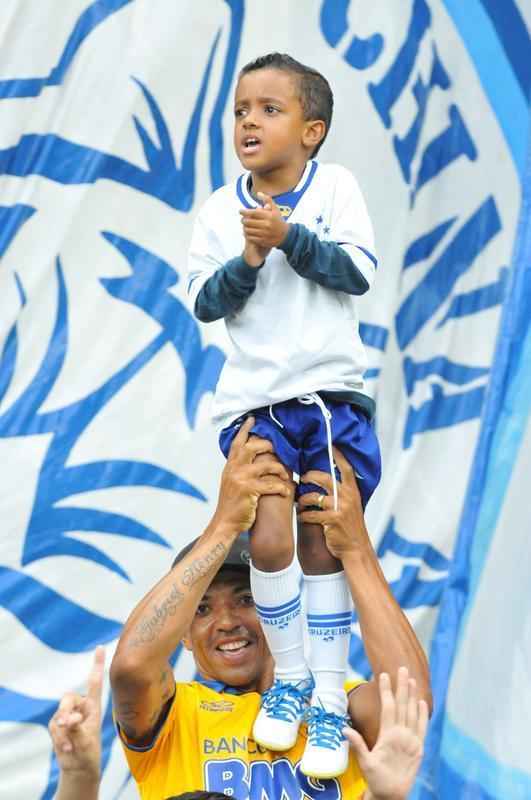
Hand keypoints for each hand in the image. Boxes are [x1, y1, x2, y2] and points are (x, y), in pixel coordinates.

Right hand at [49, 647, 104, 780]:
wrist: (79, 767)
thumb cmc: (89, 751)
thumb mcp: (86, 740)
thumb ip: (77, 728)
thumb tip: (67, 720)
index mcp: (94, 706)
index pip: (95, 681)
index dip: (97, 664)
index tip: (100, 646)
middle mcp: (81, 707)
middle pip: (68, 698)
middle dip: (66, 711)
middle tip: (68, 724)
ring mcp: (68, 715)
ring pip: (59, 713)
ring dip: (63, 729)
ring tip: (70, 744)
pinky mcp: (58, 725)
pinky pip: (54, 726)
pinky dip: (59, 738)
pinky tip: (67, 748)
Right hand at [214, 417, 290, 532]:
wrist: (225, 523)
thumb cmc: (231, 504)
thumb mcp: (231, 482)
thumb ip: (238, 468)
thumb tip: (252, 458)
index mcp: (230, 466)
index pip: (237, 443)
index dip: (245, 430)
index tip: (252, 419)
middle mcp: (234, 468)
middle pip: (254, 447)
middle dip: (270, 447)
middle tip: (280, 452)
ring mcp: (241, 478)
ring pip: (268, 465)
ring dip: (281, 470)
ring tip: (286, 477)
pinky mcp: (249, 490)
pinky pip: (271, 484)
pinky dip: (282, 488)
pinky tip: (286, 492)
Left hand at [240, 192, 288, 254]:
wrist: (285, 235)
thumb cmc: (278, 220)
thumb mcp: (275, 209)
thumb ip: (267, 200)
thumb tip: (258, 193)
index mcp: (268, 216)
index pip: (252, 213)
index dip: (244, 212)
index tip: (240, 211)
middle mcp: (266, 225)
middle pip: (248, 222)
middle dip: (243, 220)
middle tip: (243, 219)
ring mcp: (264, 234)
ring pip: (248, 230)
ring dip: (244, 227)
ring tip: (245, 225)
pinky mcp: (262, 241)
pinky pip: (250, 237)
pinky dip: (247, 234)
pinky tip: (248, 232)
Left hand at [297, 446, 367, 559]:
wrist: (356, 548)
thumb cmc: (351, 527)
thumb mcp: (352, 506)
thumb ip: (343, 493)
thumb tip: (326, 481)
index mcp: (353, 491)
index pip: (346, 469)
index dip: (338, 456)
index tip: (331, 445)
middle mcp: (347, 497)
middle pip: (324, 478)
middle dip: (309, 476)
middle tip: (302, 479)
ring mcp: (340, 508)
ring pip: (313, 496)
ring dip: (303, 500)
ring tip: (300, 503)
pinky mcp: (332, 520)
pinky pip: (311, 514)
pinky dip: (304, 515)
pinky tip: (302, 517)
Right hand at [347, 668, 427, 799]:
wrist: (393, 796)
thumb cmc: (376, 779)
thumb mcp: (365, 763)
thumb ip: (357, 744)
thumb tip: (345, 729)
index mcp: (389, 737)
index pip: (389, 707)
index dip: (386, 690)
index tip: (383, 675)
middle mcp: (403, 736)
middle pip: (403, 705)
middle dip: (402, 686)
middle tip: (402, 668)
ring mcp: (413, 741)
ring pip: (414, 713)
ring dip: (413, 695)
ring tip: (412, 679)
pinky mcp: (419, 748)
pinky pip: (423, 727)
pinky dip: (423, 713)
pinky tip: (422, 702)